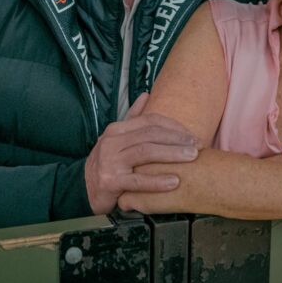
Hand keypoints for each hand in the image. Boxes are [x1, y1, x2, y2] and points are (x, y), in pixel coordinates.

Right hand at [84, 93, 199, 214]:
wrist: (84, 188)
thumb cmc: (107, 163)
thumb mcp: (116, 138)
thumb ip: (133, 117)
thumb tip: (146, 94)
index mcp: (117, 129)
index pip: (150, 121)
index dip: (173, 126)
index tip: (191, 134)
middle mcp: (112, 141)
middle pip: (150, 135)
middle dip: (177, 139)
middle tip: (198, 145)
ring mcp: (110, 161)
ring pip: (146, 153)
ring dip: (172, 154)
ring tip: (192, 157)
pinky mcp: (111, 181)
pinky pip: (138, 180)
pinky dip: (158, 181)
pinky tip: (175, 181)